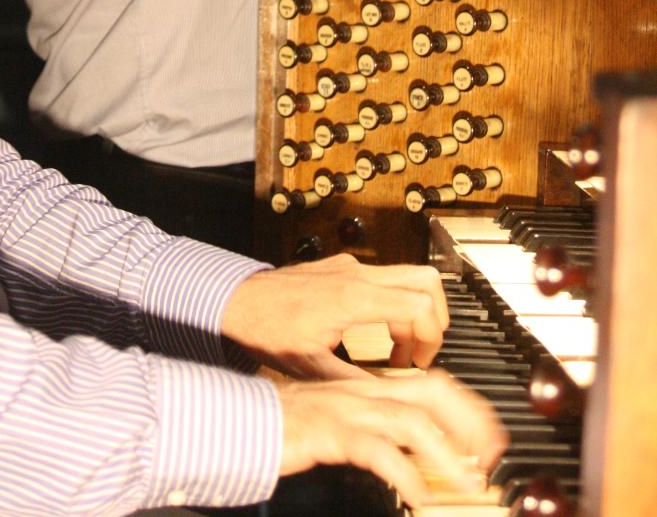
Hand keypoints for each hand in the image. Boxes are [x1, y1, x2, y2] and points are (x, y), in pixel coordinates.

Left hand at [221, 253, 448, 375]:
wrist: (233, 300)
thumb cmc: (264, 328)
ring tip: (397, 350)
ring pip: (408, 276)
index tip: (418, 364)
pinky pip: (385, 280)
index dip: (431, 338)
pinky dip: (393, 305)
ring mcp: (350, 267)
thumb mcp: (310, 366)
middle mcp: (357, 275)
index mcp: (353, 298)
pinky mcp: (342, 268)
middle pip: (426, 281)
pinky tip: (374, 335)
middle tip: (420, 352)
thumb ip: (352, 380)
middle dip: (435, 319)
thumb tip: (384, 401)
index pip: (420, 305)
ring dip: (414, 313)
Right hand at [275, 368, 507, 508]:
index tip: (489, 436)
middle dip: (469, 422)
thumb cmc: (281, 425)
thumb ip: (371, 436)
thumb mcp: (335, 427)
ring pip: (411, 422)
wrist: (235, 417)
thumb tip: (409, 464)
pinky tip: (418, 496)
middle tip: (493, 455)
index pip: (429, 385)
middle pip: (430, 393)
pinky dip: (404, 473)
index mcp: (365, 389)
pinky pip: (376, 450)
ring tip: (468, 482)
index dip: (466, 407)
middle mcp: (361, 393)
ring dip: (447, 454)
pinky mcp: (328, 431)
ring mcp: (345, 409)